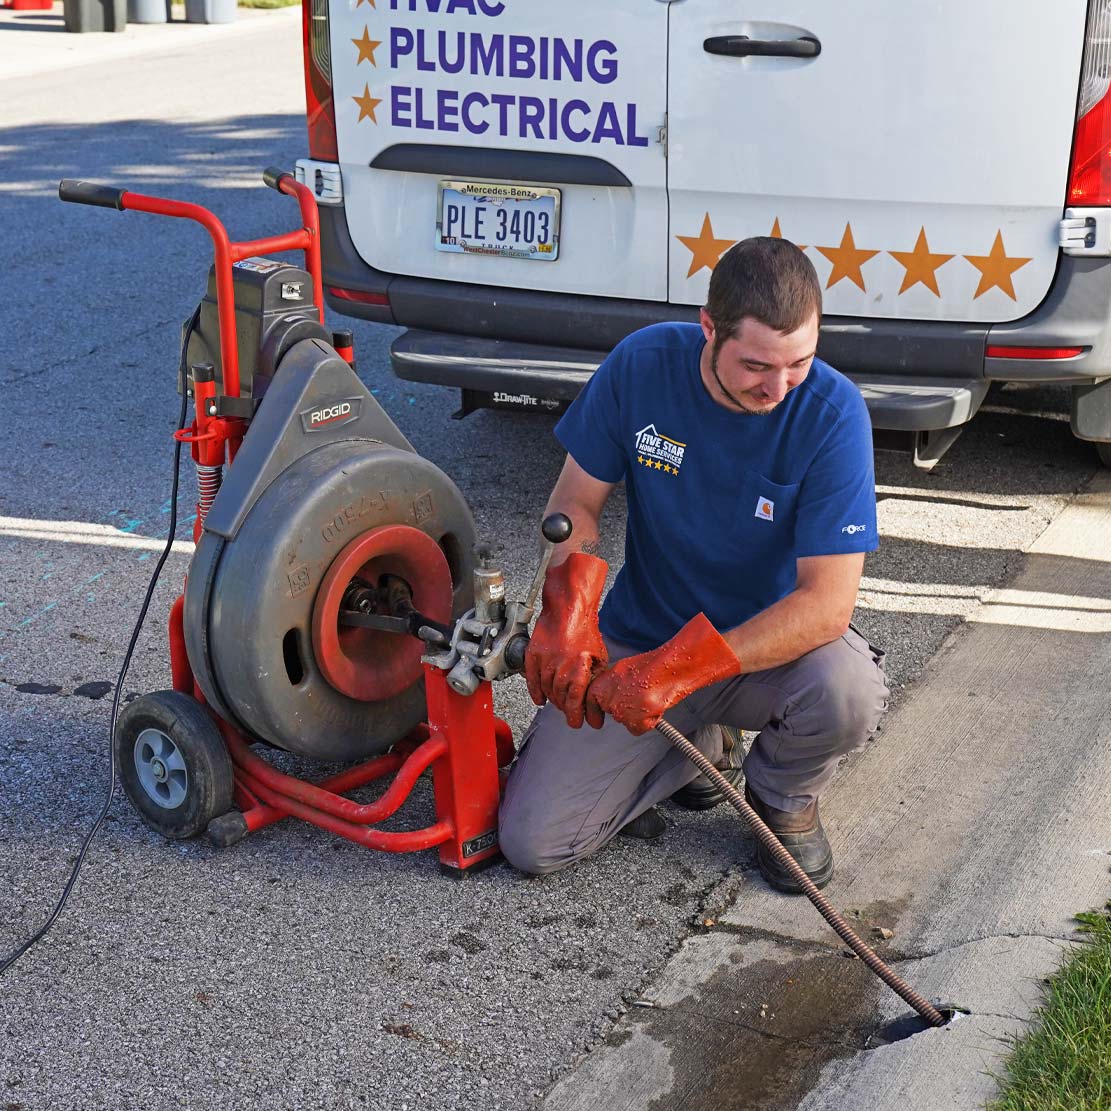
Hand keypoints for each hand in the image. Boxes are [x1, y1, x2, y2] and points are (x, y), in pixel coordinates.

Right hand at [524, 553, 607, 727]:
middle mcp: (560, 666)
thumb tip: (596, 696)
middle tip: (571, 715)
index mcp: (578, 667)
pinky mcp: (532, 655)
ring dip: (553, 700)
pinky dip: (535, 692)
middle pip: (559, 698)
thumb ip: (595, 676)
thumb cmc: (585, 628)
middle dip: (566, 709)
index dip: (576, 715)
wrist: (567, 607)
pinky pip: (531, 680)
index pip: (575, 700)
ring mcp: (544, 660)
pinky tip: (540, 699)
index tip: (580, 724)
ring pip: (546, 690)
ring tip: (559, 704)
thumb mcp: (598, 654)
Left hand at [585, 613, 739, 734]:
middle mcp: (610, 697)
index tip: (597, 721)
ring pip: (626, 721)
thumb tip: (611, 694)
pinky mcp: (636, 721)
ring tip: (651, 699)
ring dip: (638, 715)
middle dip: (625, 710)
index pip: (591, 701)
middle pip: (613, 712)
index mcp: (604, 682)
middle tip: (640, 699)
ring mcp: (622, 710)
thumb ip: (615, 684)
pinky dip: (648, 722)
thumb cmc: (654, 665)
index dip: (594, 712)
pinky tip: (655, 707)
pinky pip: (638, 729)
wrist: (672, 667)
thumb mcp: (625, 669)